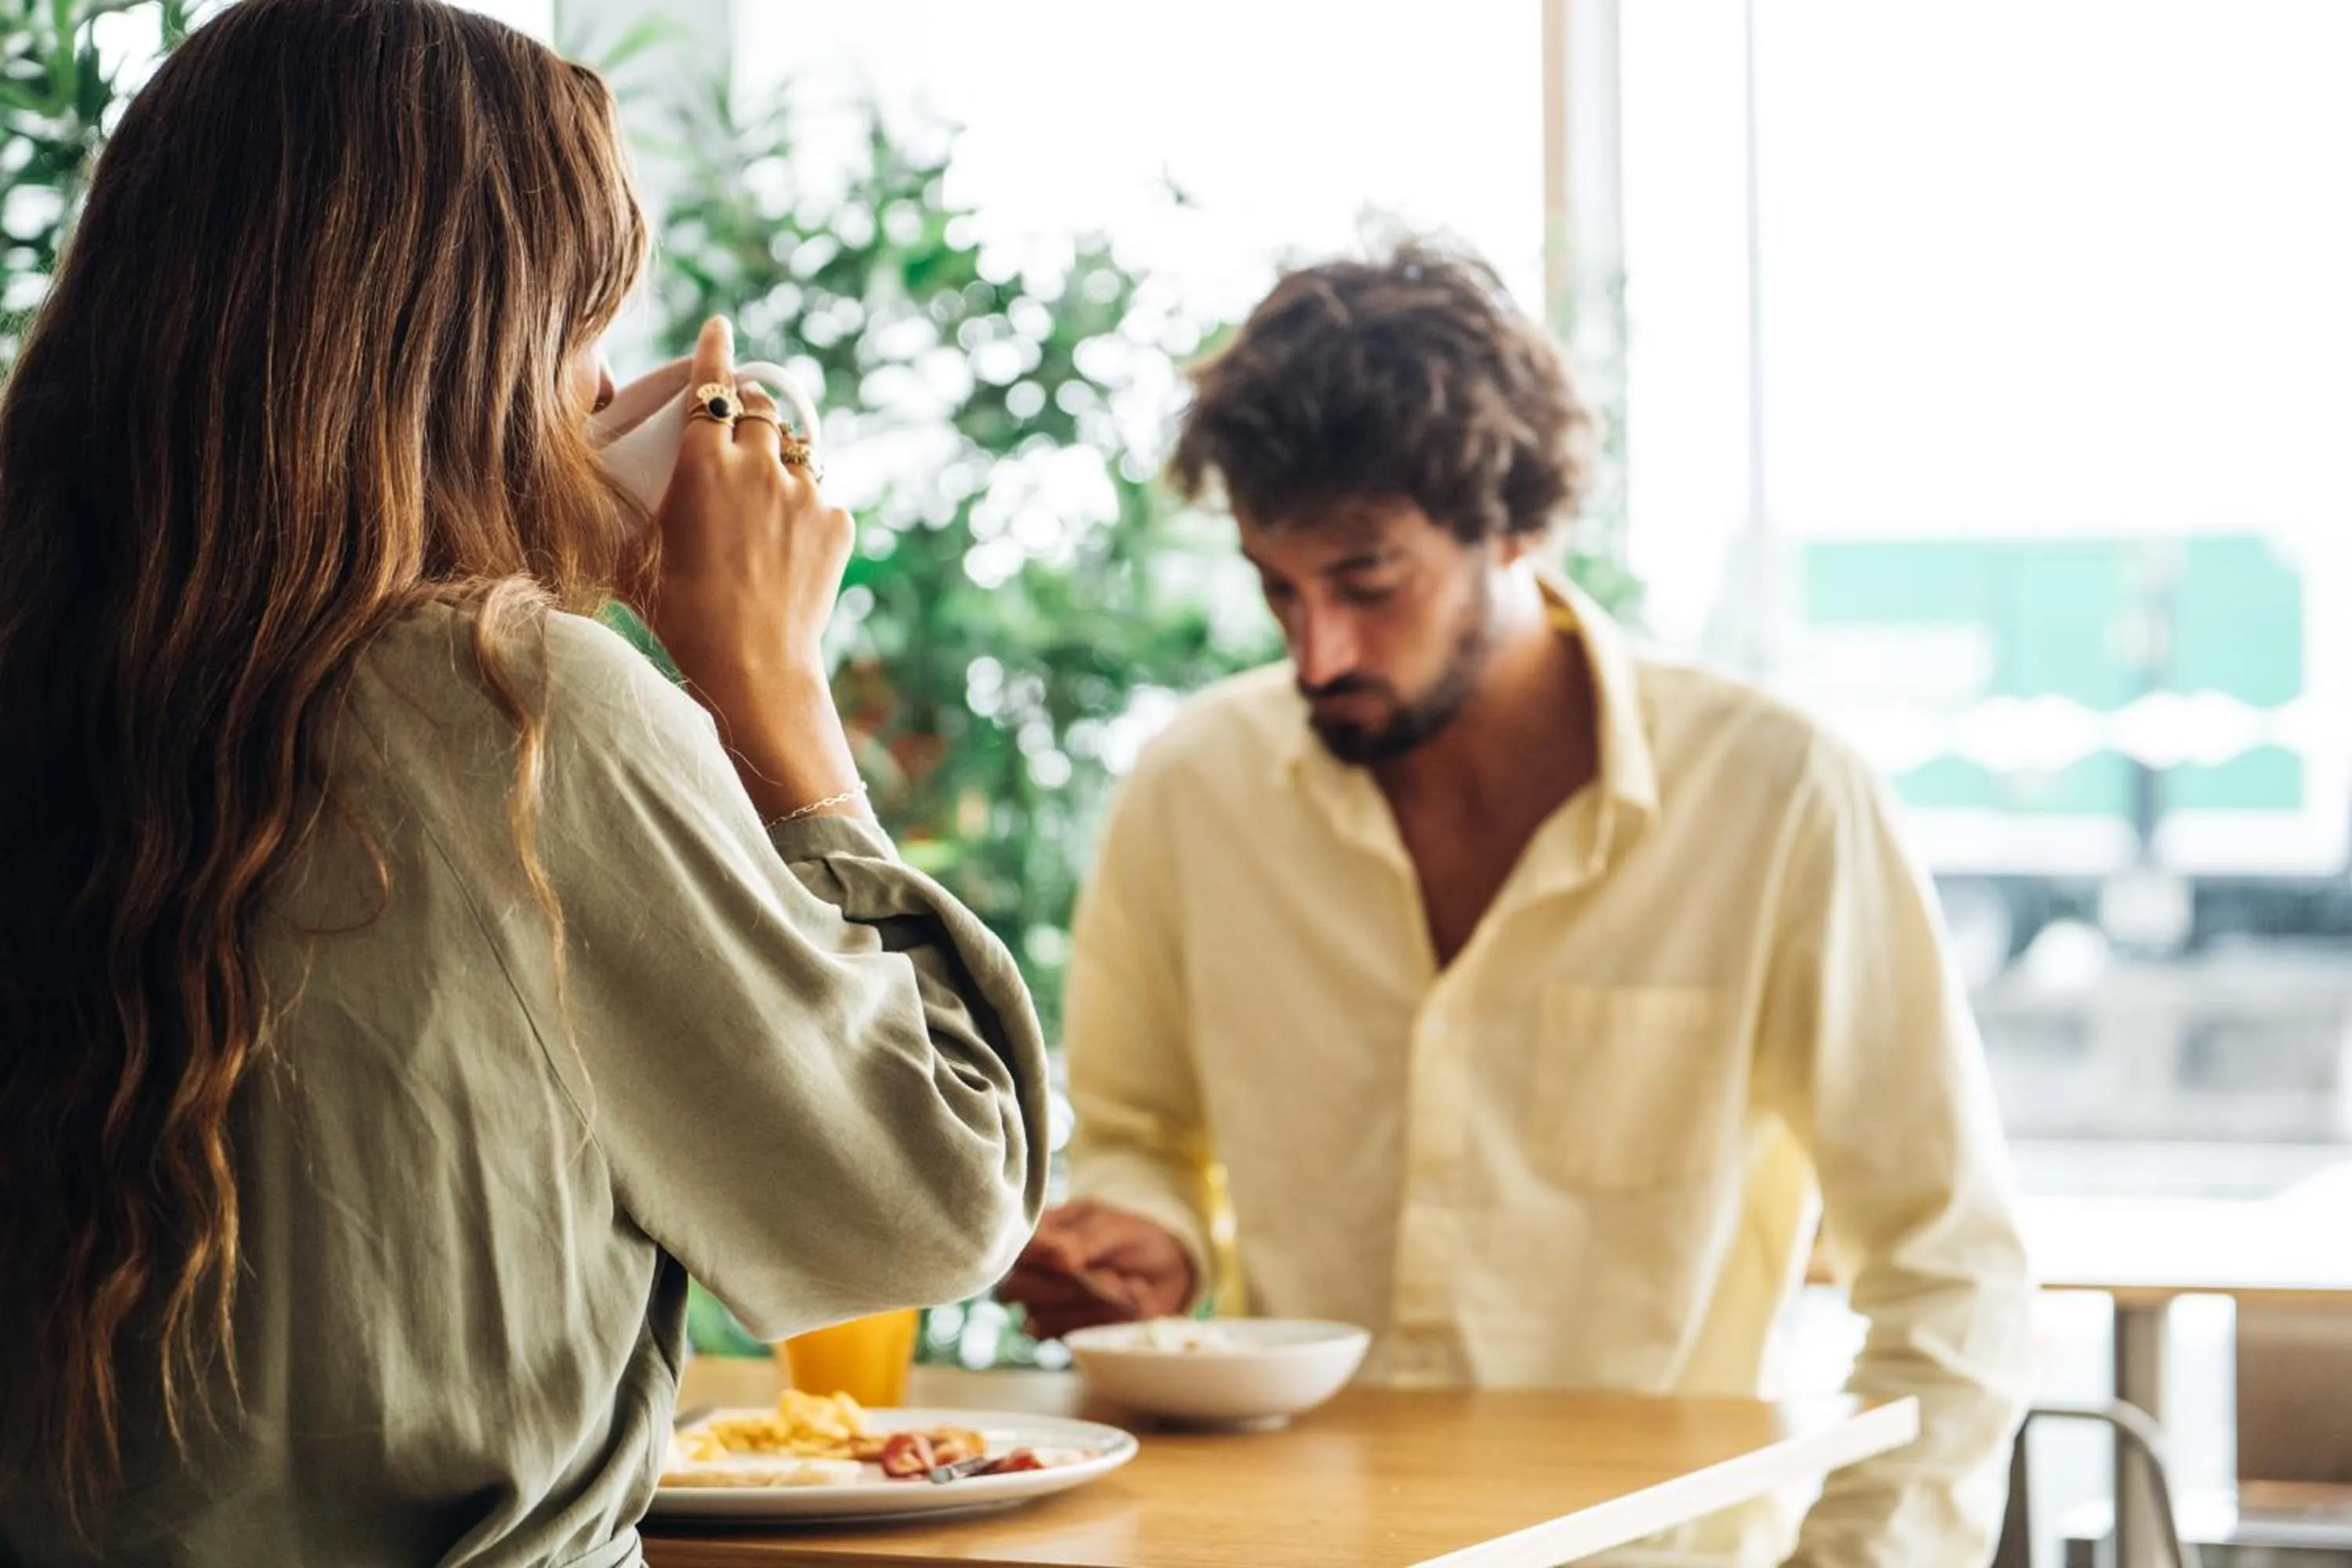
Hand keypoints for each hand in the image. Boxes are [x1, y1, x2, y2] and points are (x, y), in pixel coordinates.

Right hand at [633, 316, 867, 823]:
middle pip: (762, 407)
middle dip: (751, 407)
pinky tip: (787, 546)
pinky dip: (805, 509)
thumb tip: (565, 513)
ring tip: (764, 497)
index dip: (714, 351)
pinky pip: (821, 498)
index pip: (710, 385)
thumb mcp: (628, 563)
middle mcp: (759, 466)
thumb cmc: (678, 617)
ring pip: (796, 452)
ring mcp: (805, 492)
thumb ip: (606, 523)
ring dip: (779, 461)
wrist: (752, 667)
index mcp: (703, 464)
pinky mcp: (837, 523)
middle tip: (741, 426)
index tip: (720, 327)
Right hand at [999, 1200, 1196, 1341]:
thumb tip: (1057, 1256)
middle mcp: (1032, 1270)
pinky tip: (1126, 1306)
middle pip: (1015, 1288)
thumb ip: (1085, 1241)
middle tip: (1109, 1276)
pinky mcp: (1061, 1332)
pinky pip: (1064, 1337)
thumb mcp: (1115, 1228)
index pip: (1012, 1246)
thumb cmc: (1133, 1240)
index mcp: (1040, 1233)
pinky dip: (1099, 1323)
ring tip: (1127, 1287)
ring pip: (1040, 1318)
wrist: (1167, 1273)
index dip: (1033, 1255)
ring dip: (1090, 1306)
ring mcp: (1042, 1304)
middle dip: (1066, 1287)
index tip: (1069, 1259)